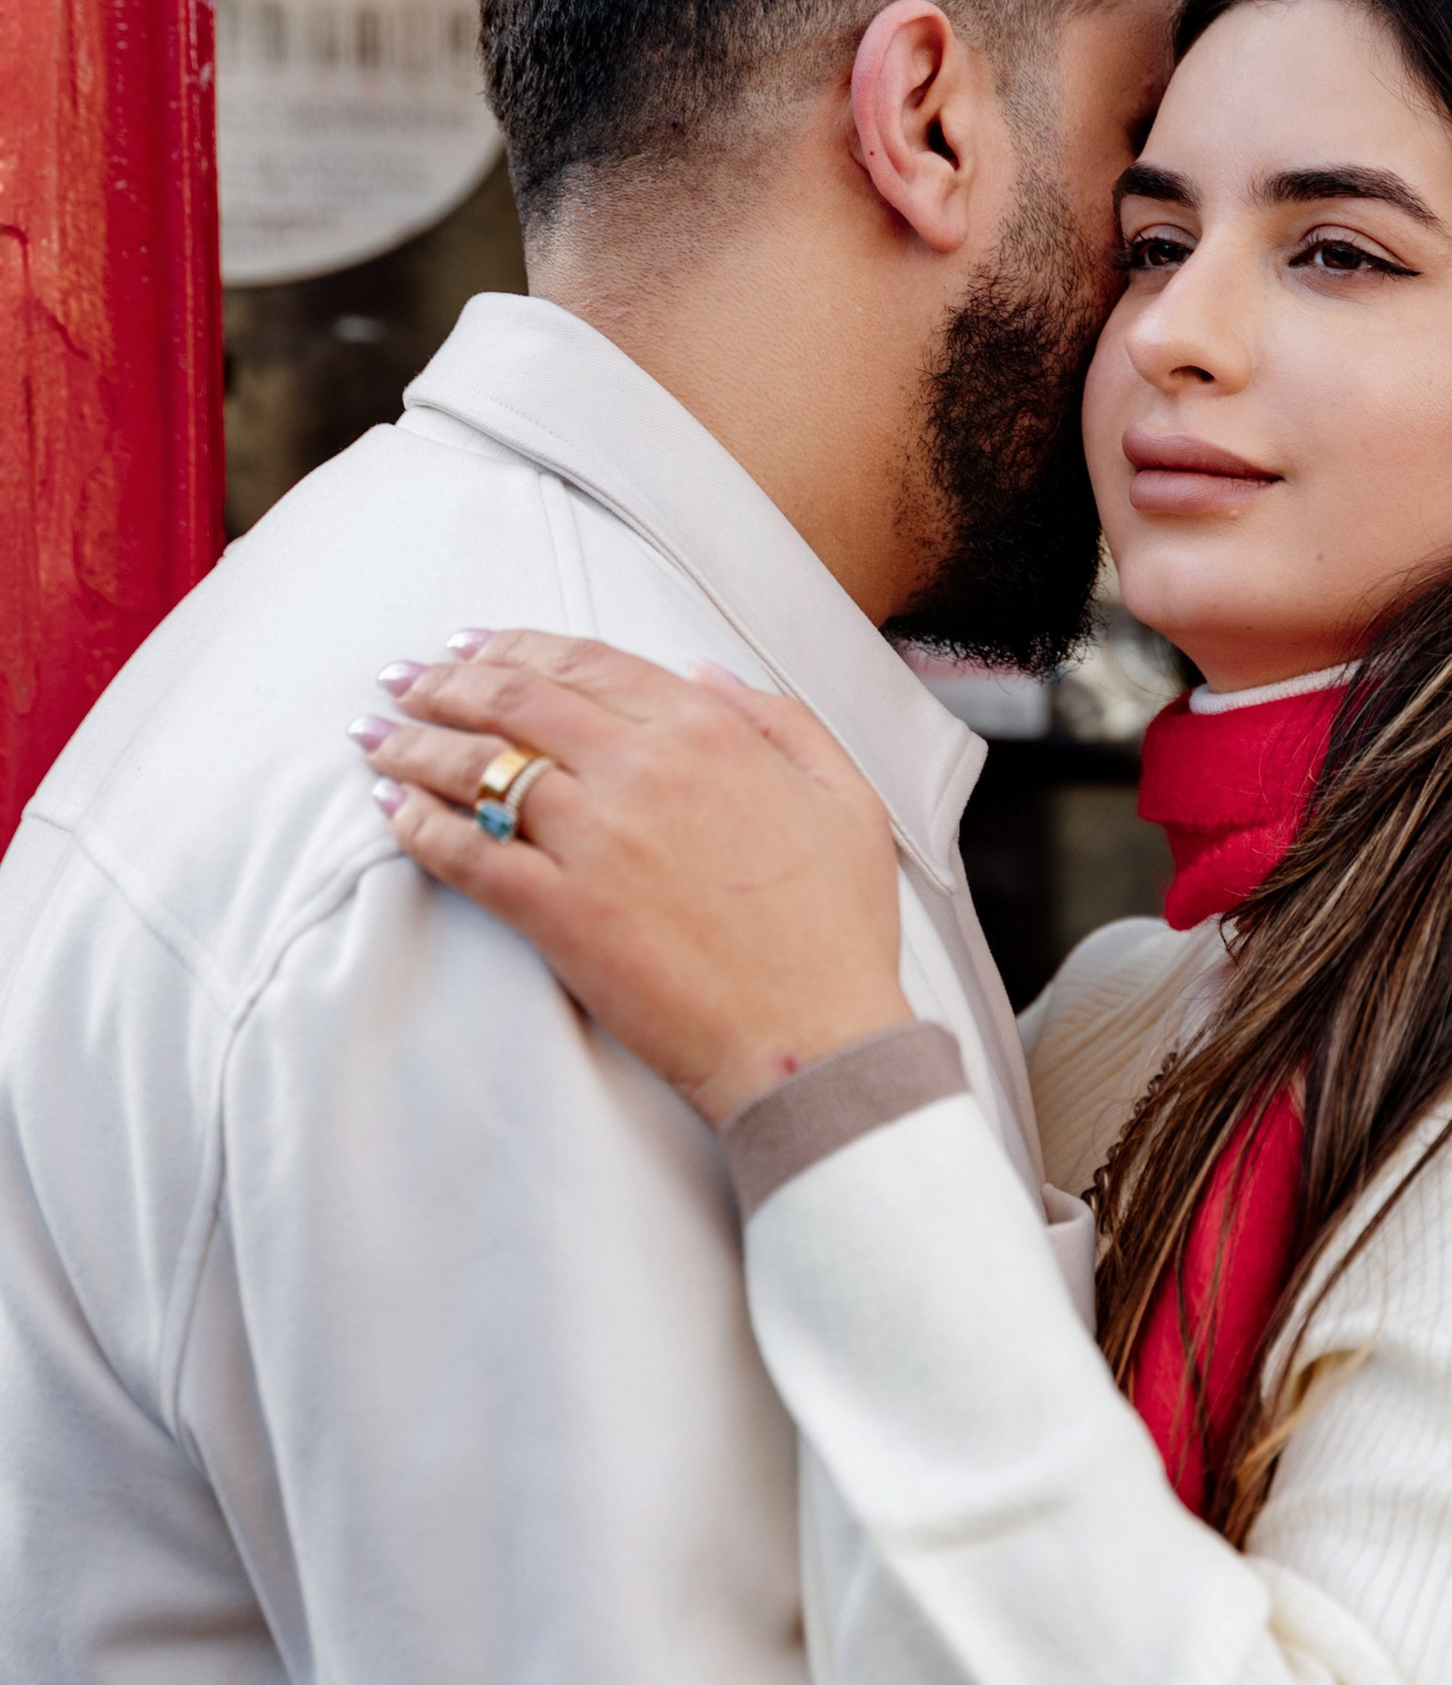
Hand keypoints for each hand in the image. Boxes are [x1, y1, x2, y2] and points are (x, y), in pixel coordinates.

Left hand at [355, 632, 910, 1124]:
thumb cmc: (836, 929)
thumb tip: (702, 671)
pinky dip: (417, 826)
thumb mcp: (846, 797)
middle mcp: (641, 769)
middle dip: (444, 680)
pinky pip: (466, 853)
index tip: (470, 646)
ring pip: (478, 767)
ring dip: (412, 742)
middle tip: (402, 679)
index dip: (514, 645)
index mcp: (707, 731)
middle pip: (514, 698)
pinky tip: (389, 812)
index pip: (585, 661)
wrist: (812, 1038)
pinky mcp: (559, 911)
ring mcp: (595, 839)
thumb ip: (777, 718)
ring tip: (371, 734)